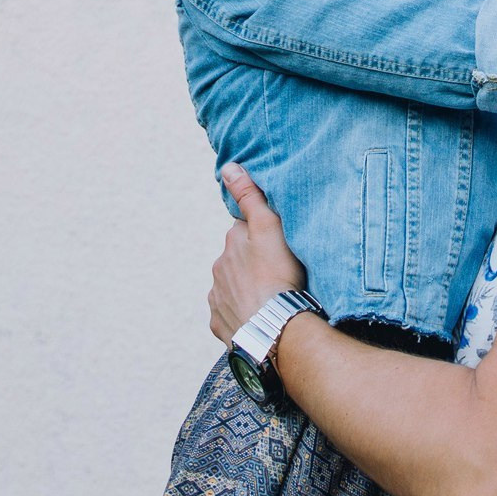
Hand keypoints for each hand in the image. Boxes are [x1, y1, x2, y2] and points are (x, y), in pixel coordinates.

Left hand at [208, 164, 308, 343]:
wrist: (275, 327)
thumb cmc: (277, 275)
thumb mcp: (268, 227)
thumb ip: (249, 196)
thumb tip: (229, 168)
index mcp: (231, 244)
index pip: (244, 231)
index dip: (261, 236)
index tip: (277, 246)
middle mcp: (219, 269)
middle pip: (237, 260)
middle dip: (252, 264)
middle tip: (278, 273)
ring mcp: (218, 298)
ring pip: (234, 287)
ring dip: (248, 289)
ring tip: (272, 298)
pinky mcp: (221, 324)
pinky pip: (231, 314)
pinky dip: (243, 313)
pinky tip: (261, 316)